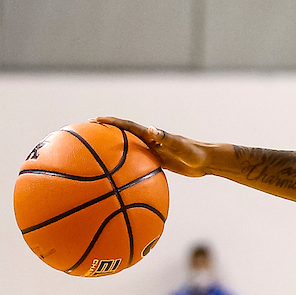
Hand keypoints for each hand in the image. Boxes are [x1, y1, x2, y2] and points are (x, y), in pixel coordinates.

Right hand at [94, 116, 209, 177]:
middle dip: (106, 132)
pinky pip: (139, 163)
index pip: (128, 127)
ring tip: (97, 151)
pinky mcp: (159, 161)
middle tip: (87, 132)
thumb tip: (152, 129)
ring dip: (115, 148)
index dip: (111, 123)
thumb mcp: (181, 146)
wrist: (207, 161)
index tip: (94, 120)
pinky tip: (120, 174)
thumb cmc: (195, 153)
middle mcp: (151, 141)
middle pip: (124, 135)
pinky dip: (128, 165)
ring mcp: (154, 151)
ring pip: (130, 148)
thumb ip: (167, 138)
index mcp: (153, 135)